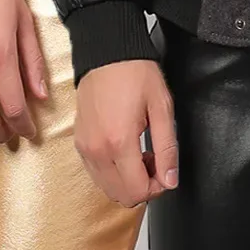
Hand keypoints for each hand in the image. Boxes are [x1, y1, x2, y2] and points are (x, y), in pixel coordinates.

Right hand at [75, 60, 177, 206]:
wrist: (106, 54)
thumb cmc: (134, 75)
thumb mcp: (162, 110)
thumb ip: (167, 150)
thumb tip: (170, 179)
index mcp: (118, 141)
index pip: (137, 191)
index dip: (157, 188)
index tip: (165, 172)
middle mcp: (97, 148)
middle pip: (121, 195)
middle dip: (143, 187)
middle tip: (155, 164)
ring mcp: (85, 146)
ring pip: (108, 188)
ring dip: (128, 181)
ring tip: (141, 156)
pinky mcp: (79, 142)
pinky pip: (96, 174)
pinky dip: (114, 173)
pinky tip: (126, 153)